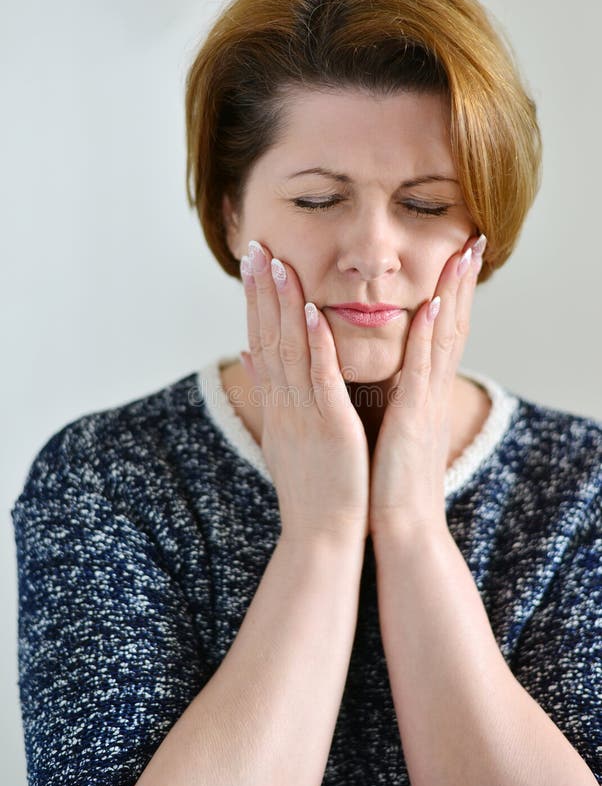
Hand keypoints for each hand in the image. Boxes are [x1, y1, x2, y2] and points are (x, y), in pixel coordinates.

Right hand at [240, 239, 369, 546]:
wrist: (321, 538)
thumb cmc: (310, 490)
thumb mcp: (283, 438)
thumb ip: (269, 394)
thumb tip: (248, 356)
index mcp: (278, 406)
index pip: (261, 343)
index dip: (255, 302)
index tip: (253, 265)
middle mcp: (284, 405)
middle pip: (267, 338)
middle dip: (261, 291)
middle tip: (255, 248)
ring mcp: (304, 415)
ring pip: (289, 351)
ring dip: (282, 306)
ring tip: (277, 264)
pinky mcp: (330, 428)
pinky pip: (320, 380)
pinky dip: (316, 346)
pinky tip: (311, 312)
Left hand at [368, 234, 485, 537]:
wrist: (402, 527)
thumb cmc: (389, 480)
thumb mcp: (390, 429)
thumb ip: (388, 397)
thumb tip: (376, 373)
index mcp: (422, 393)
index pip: (438, 332)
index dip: (448, 293)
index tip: (454, 256)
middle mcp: (430, 392)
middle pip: (450, 325)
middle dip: (460, 282)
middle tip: (472, 239)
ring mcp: (425, 404)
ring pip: (441, 339)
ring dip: (450, 294)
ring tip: (460, 254)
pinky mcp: (413, 421)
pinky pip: (420, 372)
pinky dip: (426, 338)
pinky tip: (432, 306)